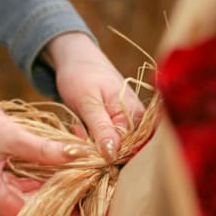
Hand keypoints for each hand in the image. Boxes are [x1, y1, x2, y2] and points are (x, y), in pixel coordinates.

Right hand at [0, 86, 81, 215]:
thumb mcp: (10, 134)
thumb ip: (44, 149)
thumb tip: (76, 156)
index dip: (54, 215)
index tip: (80, 213)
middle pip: (25, 208)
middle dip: (54, 201)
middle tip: (83, 195)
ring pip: (21, 196)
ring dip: (46, 188)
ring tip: (75, 183)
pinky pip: (13, 184)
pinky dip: (33, 179)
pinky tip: (54, 171)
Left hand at [43, 33, 144, 161]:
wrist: (77, 59)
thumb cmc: (81, 75)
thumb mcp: (88, 103)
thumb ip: (101, 130)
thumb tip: (112, 156)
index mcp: (136, 115)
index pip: (125, 149)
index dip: (102, 153)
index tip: (82, 146)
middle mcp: (138, 121)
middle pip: (120, 150)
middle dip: (96, 148)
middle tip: (78, 132)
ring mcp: (130, 123)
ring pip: (111, 147)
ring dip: (91, 143)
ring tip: (79, 125)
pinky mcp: (119, 124)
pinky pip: (107, 141)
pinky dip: (92, 138)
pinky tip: (82, 126)